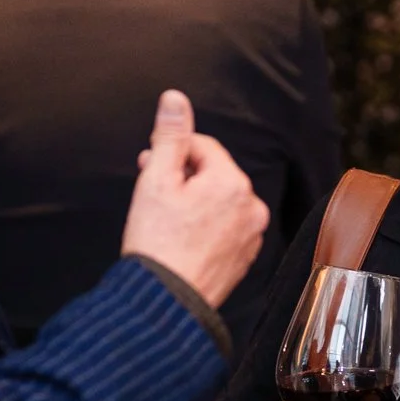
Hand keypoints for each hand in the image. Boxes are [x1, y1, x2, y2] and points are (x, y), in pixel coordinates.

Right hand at [121, 89, 269, 308]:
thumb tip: (175, 98)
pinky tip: (181, 239)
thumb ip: (170, 136)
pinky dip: (205, 227)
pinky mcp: (244, 259)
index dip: (171, 153)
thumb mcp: (156, 180)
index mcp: (232, 183)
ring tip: (165, 219)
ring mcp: (251, 236)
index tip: (149, 166)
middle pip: (213, 174)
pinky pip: (224, 229)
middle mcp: (251, 207)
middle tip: (151, 192)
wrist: (164, 302)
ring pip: (219, 202)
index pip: (202, 147)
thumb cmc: (157, 243)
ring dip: (194, 201)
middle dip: (182, 176)